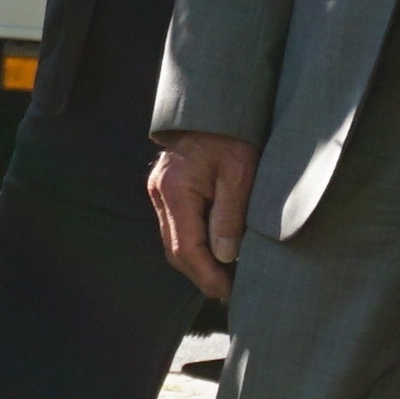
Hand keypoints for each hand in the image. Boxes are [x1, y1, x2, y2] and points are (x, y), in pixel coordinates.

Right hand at [149, 130, 255, 301]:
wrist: (215, 107)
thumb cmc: (232, 136)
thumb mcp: (240, 174)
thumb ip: (229, 217)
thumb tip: (225, 257)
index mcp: (175, 190)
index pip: (185, 248)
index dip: (206, 275)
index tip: (228, 291)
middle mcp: (160, 194)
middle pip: (175, 250)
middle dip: (201, 274)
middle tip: (229, 289)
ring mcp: (159, 192)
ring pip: (174, 241)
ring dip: (198, 261)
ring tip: (226, 274)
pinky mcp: (166, 191)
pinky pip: (177, 227)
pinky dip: (194, 243)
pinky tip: (216, 250)